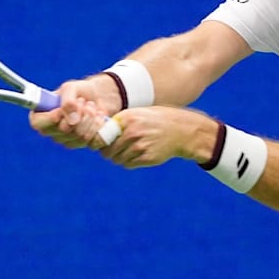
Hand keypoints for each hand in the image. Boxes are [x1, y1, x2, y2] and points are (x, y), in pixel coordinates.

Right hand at [29, 76, 119, 148]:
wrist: (98, 95)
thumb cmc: (79, 91)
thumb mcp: (71, 88)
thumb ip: (67, 101)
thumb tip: (72, 121)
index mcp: (41, 115)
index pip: (38, 124)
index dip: (51, 118)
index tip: (62, 109)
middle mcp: (51, 131)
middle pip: (64, 131)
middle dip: (79, 112)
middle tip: (83, 101)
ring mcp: (67, 140)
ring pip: (80, 137)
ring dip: (90, 118)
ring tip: (91, 106)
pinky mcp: (83, 144)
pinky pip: (93, 142)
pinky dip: (99, 126)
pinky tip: (99, 117)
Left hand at [98, 106, 213, 168]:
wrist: (180, 129)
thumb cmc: (155, 121)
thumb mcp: (136, 114)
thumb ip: (119, 123)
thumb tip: (97, 135)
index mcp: (126, 118)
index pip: (101, 136)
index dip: (99, 142)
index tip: (102, 144)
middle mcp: (132, 132)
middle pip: (107, 150)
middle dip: (108, 152)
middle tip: (114, 151)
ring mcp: (140, 146)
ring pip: (117, 159)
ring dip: (119, 158)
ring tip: (128, 152)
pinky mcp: (147, 158)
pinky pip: (128, 164)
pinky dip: (129, 162)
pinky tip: (137, 155)